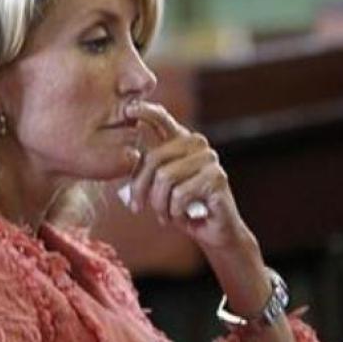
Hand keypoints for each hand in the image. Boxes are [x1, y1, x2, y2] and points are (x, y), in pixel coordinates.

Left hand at [123, 101, 258, 257]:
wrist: (214, 232)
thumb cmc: (183, 208)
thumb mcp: (159, 186)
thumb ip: (147, 170)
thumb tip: (125, 159)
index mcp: (181, 141)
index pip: (162, 119)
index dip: (145, 111)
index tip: (129, 109)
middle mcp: (197, 144)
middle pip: (154, 158)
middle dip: (140, 189)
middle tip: (137, 208)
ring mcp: (209, 159)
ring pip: (165, 178)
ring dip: (159, 205)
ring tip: (164, 216)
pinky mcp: (217, 177)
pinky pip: (180, 194)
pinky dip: (174, 212)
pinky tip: (181, 217)